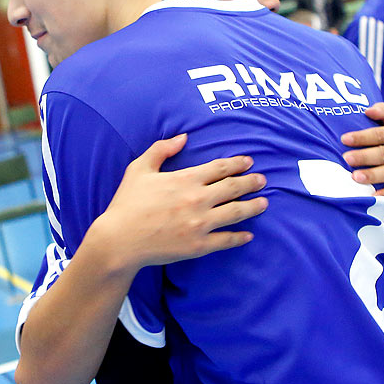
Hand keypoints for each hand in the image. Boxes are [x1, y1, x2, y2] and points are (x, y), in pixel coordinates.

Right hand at [93, 135, 266, 271]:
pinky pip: (226, 240)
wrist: (119, 240)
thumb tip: (183, 137)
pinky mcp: (198, 246)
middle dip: (251, 182)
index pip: (220, 168)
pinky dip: (239, 237)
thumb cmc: (127, 203)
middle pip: (233, 188)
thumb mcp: (139, 169)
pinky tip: (248, 235)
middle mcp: (198, 200)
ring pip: (236, 212)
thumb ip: (161, 149)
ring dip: (253, 206)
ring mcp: (200, 224)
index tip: (249, 162)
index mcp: (186, 179)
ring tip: (264, 203)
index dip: (237, 163)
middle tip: (263, 180)